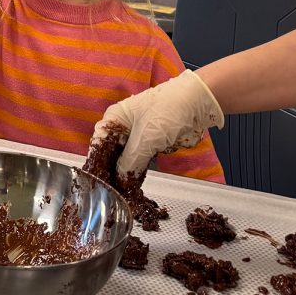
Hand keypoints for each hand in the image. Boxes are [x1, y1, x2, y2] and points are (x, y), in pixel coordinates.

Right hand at [90, 69, 225, 178]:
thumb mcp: (146, 139)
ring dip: (125, 172)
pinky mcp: (152, 142)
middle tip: (111, 191)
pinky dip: (138, 170)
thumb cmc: (168, 112)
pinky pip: (140, 159)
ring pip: (126, 157)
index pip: (98, 143)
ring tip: (122, 191)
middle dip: (111, 171)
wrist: (198, 103)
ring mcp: (138, 135)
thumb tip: (119, 180)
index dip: (97, 163)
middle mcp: (122, 126)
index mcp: (114, 118)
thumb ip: (130, 162)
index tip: (98, 182)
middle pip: (111, 152)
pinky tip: (134, 183)